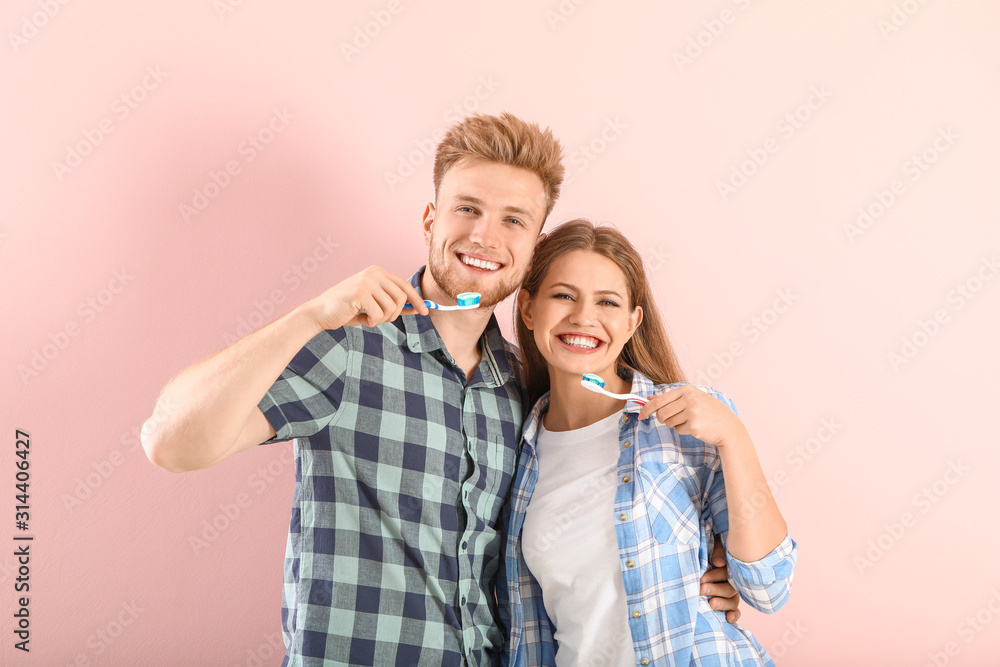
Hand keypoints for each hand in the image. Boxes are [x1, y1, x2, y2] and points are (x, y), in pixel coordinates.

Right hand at [307, 266, 427, 329]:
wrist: (320, 312)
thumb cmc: (347, 309)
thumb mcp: (373, 305)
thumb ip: (394, 305)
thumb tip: (416, 309)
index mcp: (377, 272)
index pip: (404, 285)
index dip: (417, 299)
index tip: (425, 311)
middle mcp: (373, 273)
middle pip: (401, 297)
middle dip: (395, 314)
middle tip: (381, 320)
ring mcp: (366, 281)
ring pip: (391, 307)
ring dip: (382, 319)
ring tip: (368, 318)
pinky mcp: (360, 293)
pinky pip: (379, 314)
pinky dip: (372, 322)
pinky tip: (361, 319)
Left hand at [637, 385, 745, 448]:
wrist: (728, 426)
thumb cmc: (709, 411)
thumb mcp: (692, 399)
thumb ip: (670, 398)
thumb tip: (649, 398)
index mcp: (686, 390)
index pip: (659, 400)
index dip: (647, 409)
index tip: (641, 415)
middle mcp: (689, 399)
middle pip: (661, 413)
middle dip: (662, 419)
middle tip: (672, 419)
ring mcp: (692, 412)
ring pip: (669, 422)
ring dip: (675, 424)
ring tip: (688, 421)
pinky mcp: (694, 426)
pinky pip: (678, 430)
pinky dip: (683, 430)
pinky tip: (695, 427)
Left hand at [701, 538, 740, 622]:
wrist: (701, 556)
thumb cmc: (707, 550)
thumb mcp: (713, 545)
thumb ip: (717, 551)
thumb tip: (719, 562)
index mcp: (729, 567)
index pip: (726, 574)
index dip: (714, 576)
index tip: (701, 579)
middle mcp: (732, 581)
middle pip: (729, 589)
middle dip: (715, 590)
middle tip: (702, 590)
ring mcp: (731, 594)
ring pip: (733, 601)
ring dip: (722, 604)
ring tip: (711, 604)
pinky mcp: (729, 605)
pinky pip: (735, 611)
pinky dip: (734, 615)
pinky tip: (728, 618)